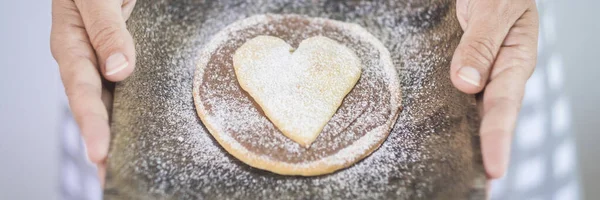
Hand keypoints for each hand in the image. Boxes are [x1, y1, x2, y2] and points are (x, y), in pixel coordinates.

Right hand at [50, 0, 136, 184]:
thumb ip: (105, 29)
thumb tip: (120, 70)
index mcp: (73, 45)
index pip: (83, 92)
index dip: (91, 124)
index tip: (101, 152)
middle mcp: (90, 59)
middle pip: (96, 108)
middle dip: (103, 143)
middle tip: (111, 176)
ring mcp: (110, 61)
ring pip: (116, 102)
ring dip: (122, 133)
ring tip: (127, 164)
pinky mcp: (130, 58)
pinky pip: (135, 87)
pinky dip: (139, 110)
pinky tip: (148, 128)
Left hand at [452, 0, 538, 178]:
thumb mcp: (494, 9)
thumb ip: (481, 44)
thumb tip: (466, 83)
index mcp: (513, 62)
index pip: (504, 107)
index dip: (498, 139)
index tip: (494, 169)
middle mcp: (492, 74)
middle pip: (484, 120)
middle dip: (478, 153)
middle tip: (473, 185)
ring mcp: (471, 73)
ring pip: (461, 111)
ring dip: (454, 138)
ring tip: (448, 170)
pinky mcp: (451, 67)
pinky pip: (442, 93)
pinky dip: (435, 113)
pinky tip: (426, 133)